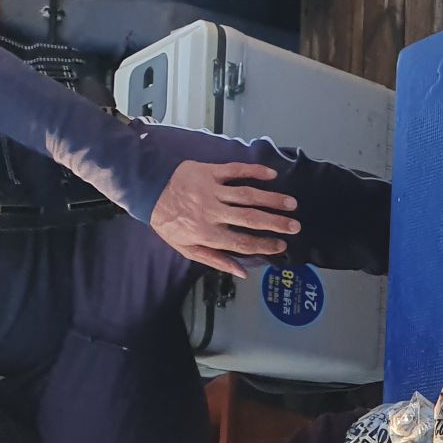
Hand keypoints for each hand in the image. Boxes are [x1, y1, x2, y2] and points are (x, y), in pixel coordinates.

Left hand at [149, 161, 301, 276]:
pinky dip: (254, 170)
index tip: (281, 246)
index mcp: (206, 232)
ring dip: (272, 199)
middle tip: (295, 226)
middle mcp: (211, 211)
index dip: (264, 245)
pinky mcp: (208, 171)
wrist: (146, 189)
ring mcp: (211, 189)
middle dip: (276, 223)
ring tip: (291, 203)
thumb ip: (215, 260)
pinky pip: (235, 170)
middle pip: (250, 218)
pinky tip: (271, 174)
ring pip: (247, 194)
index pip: (241, 242)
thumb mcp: (186, 248)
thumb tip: (242, 272)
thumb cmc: (168, 222)